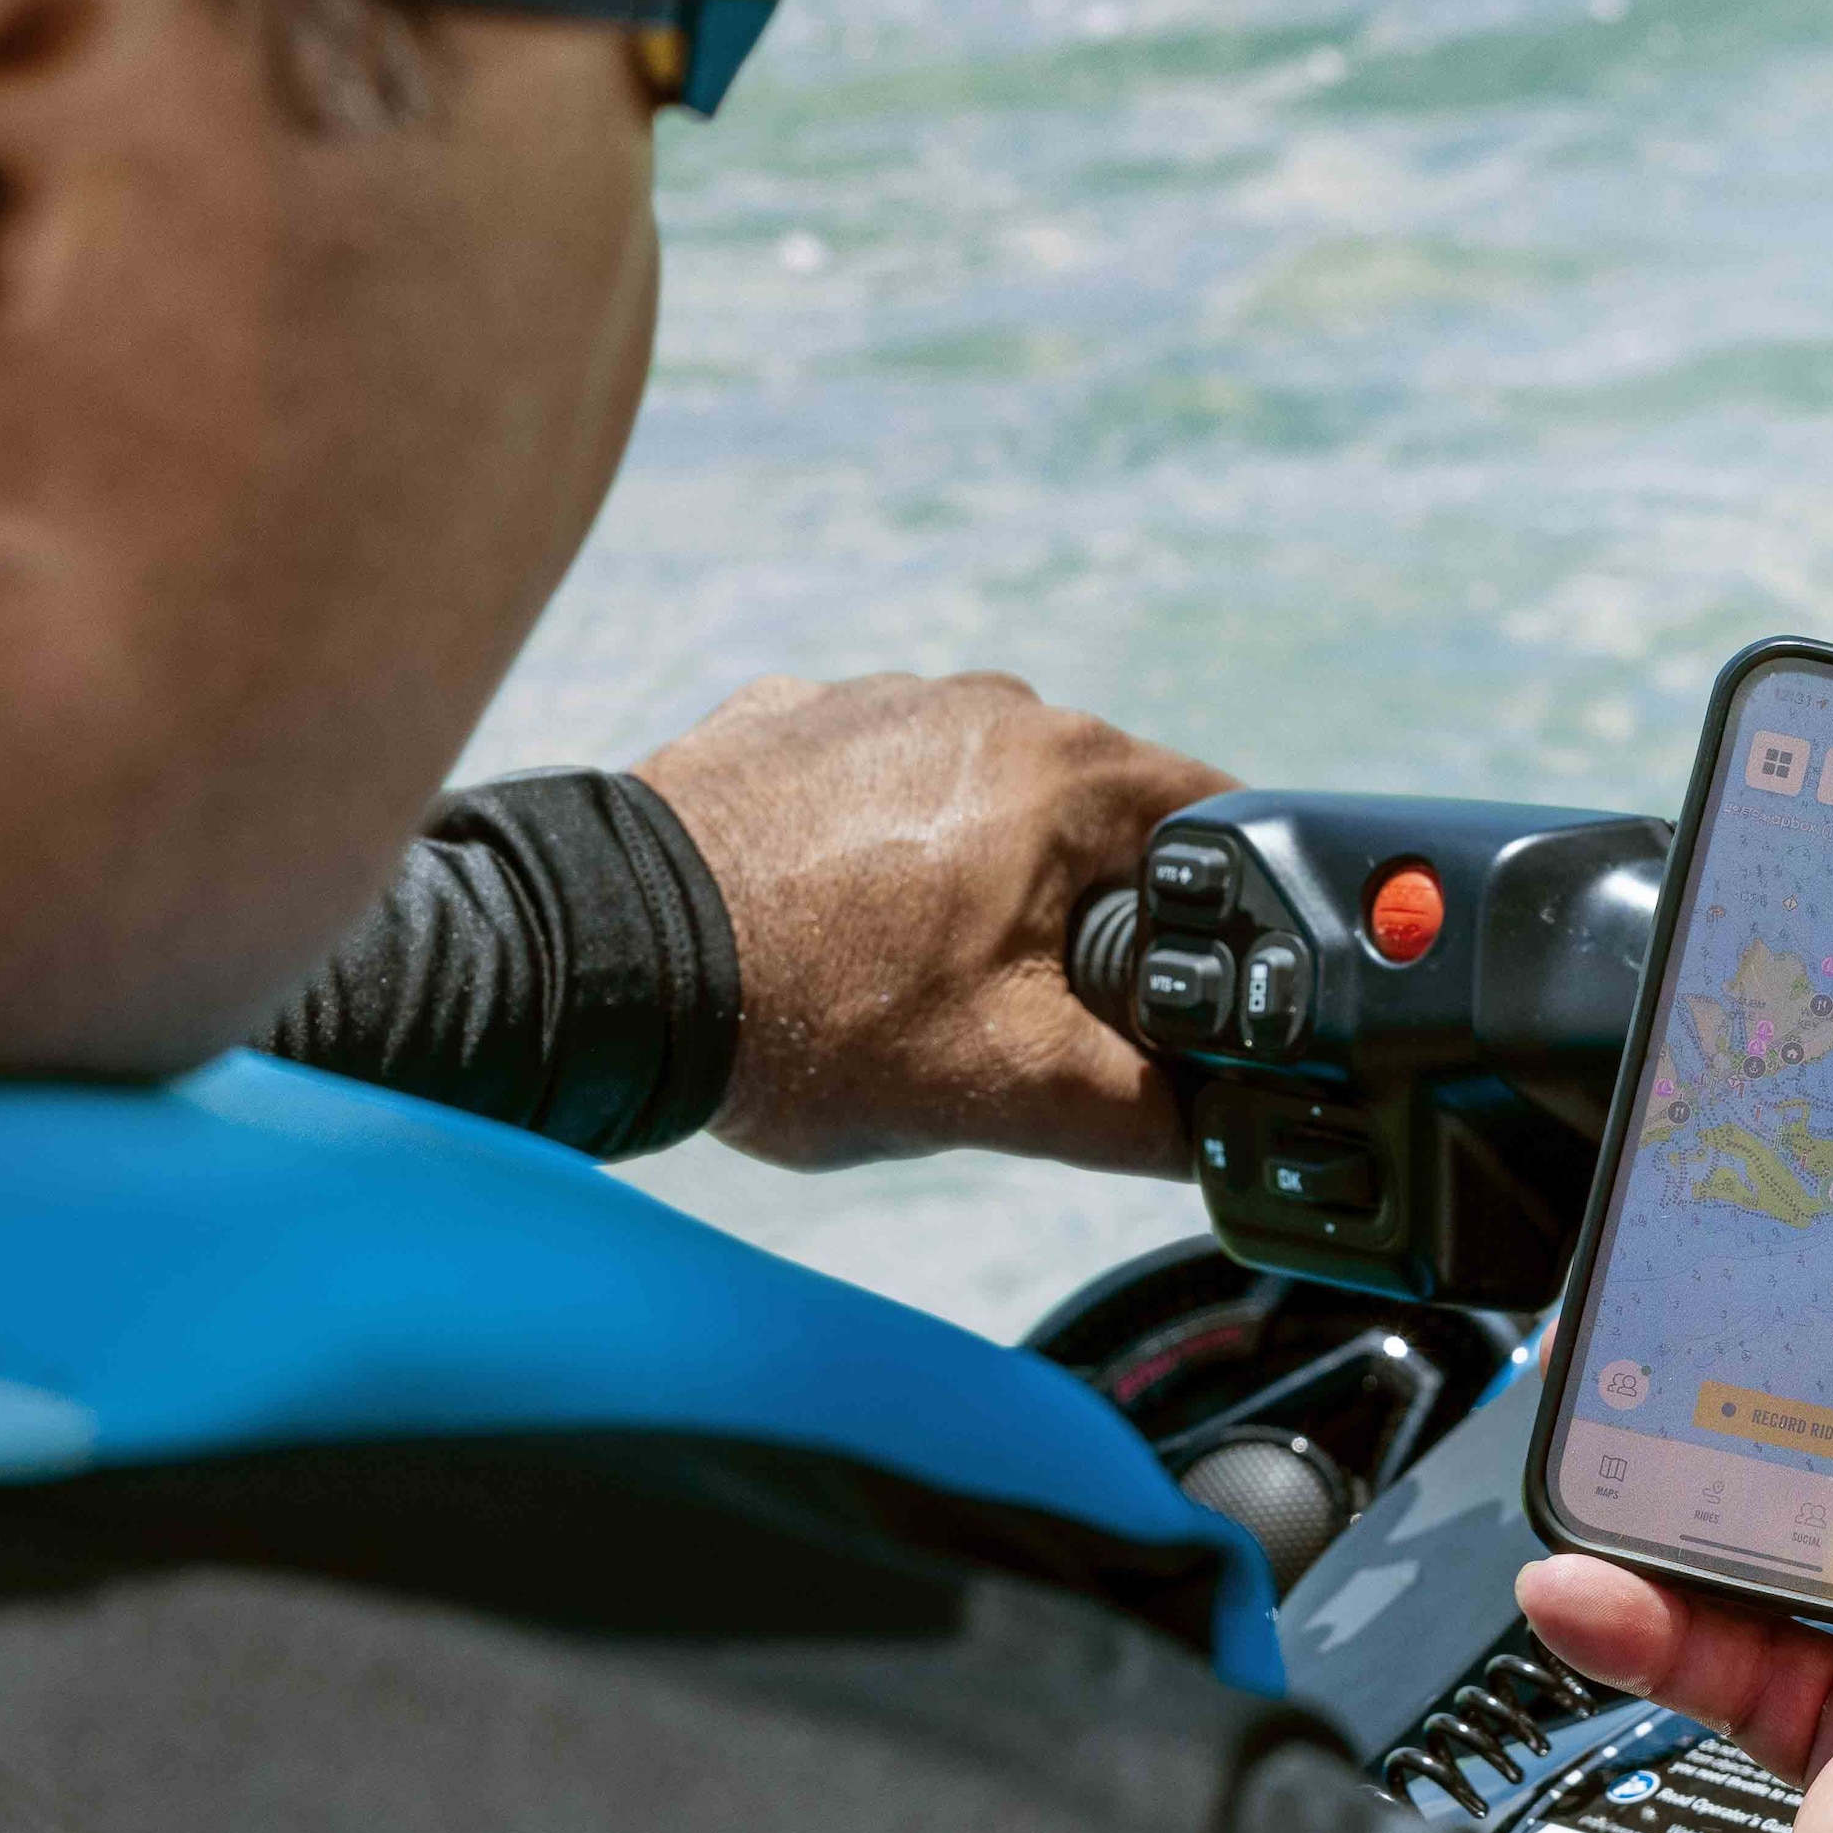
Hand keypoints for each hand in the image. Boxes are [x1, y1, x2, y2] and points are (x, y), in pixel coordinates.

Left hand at [633, 671, 1231, 1171]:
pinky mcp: (787, 719)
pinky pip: (878, 784)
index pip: (1223, 832)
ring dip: (979, 878)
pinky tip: (826, 926)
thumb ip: (1148, 1114)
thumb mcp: (1012, 1091)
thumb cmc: (810, 1016)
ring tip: (905, 976)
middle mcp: (986, 704)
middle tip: (1027, 1010)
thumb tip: (1219, 1132)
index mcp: (1070, 772)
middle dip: (1088, 914)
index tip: (1190, 996)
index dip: (1229, 927)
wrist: (603, 963)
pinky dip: (875, 850)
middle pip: (1101, 818)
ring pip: (987, 800)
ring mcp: (879, 700)